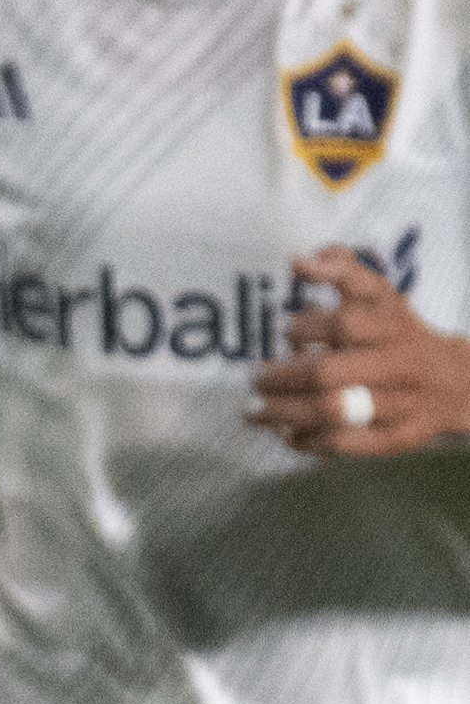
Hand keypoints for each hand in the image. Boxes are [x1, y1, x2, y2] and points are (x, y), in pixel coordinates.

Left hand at [250, 247, 469, 457]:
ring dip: (283, 412)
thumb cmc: (397, 335)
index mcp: (392, 323)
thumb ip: (345, 269)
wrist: (456, 381)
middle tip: (257, 377)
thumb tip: (299, 260)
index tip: (290, 314)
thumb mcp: (381, 296)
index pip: (348, 317)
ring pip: (332, 410)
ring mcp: (400, 401)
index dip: (310, 318)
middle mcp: (397, 361)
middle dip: (281, 376)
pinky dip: (307, 440)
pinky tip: (286, 432)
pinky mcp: (399, 435)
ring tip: (254, 410)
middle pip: (326, 372)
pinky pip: (344, 443)